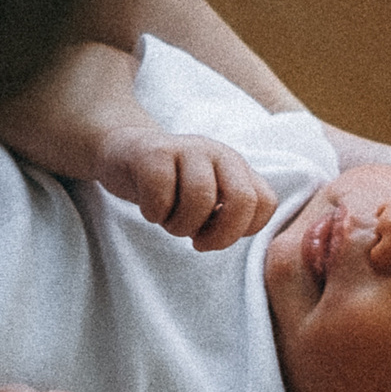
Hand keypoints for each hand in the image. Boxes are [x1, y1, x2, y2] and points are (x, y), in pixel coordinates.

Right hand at [92, 124, 277, 249]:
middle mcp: (219, 153)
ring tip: (169, 221)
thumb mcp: (208, 199)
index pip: (265, 203)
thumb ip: (230, 214)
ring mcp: (188, 148)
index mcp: (237, 167)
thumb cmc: (171, 187)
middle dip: (220, 235)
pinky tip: (150, 209)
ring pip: (200, 199)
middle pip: (242, 200)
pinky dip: (154, 213)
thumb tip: (234, 237)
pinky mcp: (154, 152)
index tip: (217, 237)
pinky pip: (162, 195)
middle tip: (197, 243)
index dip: (243, 231)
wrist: (125, 153)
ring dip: (181, 226)